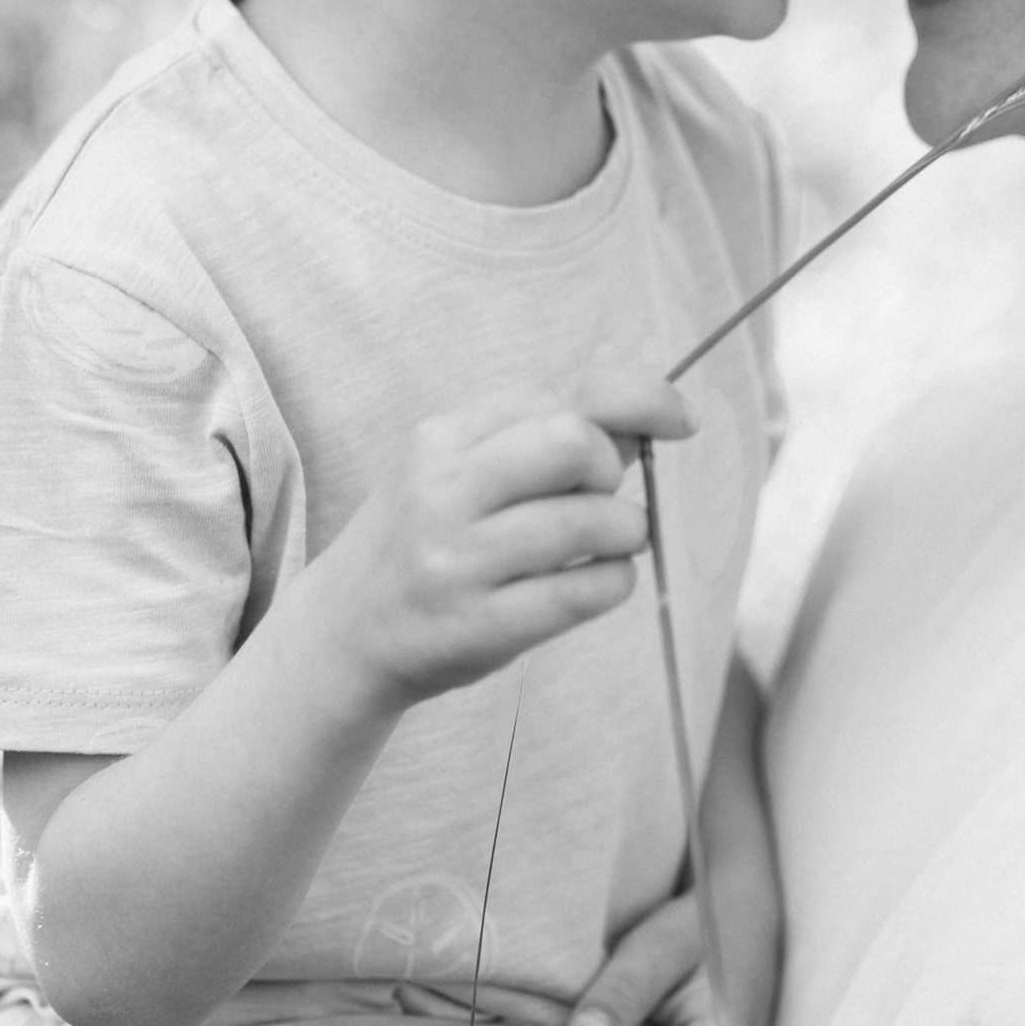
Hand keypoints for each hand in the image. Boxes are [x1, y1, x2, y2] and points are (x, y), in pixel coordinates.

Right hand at [319, 366, 689, 711]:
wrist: (344, 632)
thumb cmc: (424, 540)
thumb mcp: (455, 471)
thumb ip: (537, 438)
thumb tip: (647, 416)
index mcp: (443, 437)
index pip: (567, 394)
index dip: (643, 398)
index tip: (680, 419)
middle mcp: (444, 490)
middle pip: (576, 441)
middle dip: (613, 468)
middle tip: (603, 498)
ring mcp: (458, 560)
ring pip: (592, 521)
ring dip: (626, 533)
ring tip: (607, 545)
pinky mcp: (480, 625)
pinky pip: (586, 591)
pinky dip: (614, 582)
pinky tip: (596, 582)